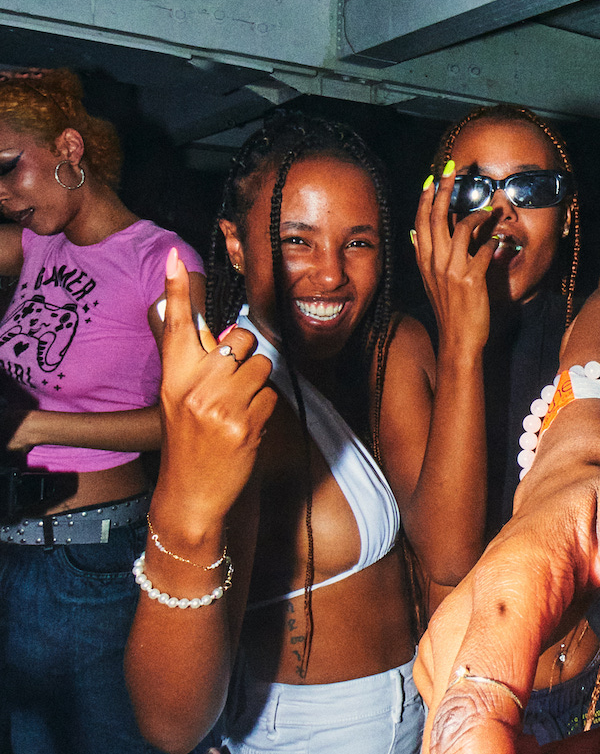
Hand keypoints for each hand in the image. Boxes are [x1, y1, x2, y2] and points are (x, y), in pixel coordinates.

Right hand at [155, 249, 276, 527]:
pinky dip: (265, 410)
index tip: (174, 258)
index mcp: (174, 376)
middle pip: (240, 339)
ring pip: (262, 366)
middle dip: (245, 357)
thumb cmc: (188, 443)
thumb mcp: (178, 400)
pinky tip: (247, 429)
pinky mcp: (245, 424)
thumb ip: (194, 365)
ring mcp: (219, 405)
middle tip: (231, 385)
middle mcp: (194, 386)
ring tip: (238, 410)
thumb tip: (218, 333)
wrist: (190, 494)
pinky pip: (271, 396)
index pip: (177, 325)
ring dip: (258, 385)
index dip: (176, 290)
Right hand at [413, 163, 498, 365]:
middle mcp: (435, 262)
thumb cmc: (448, 310)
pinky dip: (493, 242)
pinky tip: (499, 240)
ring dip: (478, 214)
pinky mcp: (472, 279)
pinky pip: (484, 251)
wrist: (458, 340)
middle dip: (444, 189)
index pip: (421, 221)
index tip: (432, 178)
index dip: (426, 197)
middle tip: (452, 168)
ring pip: (462, 228)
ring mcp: (452, 271)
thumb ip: (425, 256)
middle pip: (437, 217)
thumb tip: (414, 234)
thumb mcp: (430, 281)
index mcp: (424, 261)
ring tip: (491, 208)